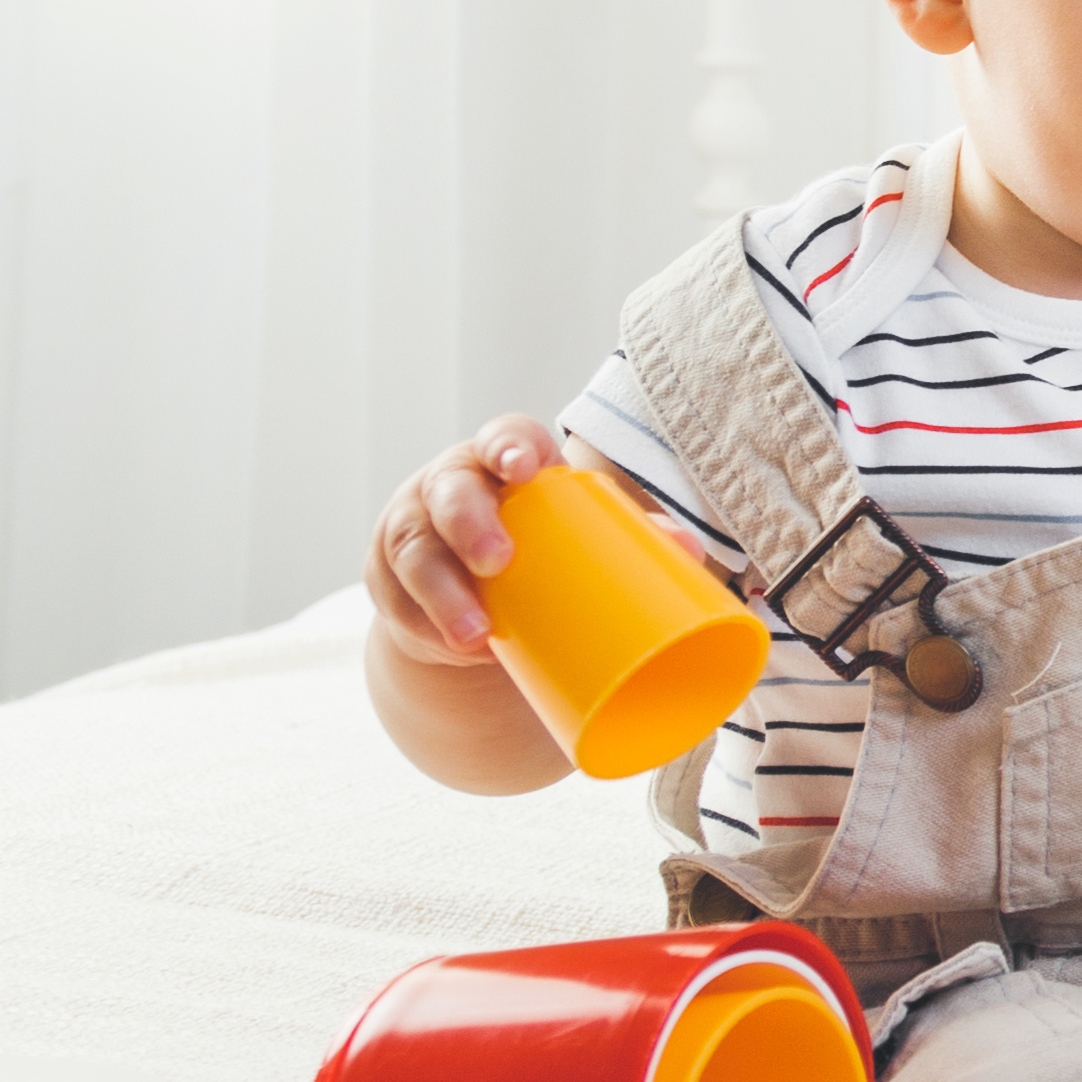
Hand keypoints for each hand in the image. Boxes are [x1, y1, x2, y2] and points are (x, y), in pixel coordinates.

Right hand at [360, 417, 609, 796]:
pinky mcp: (390, 581)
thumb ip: (631, 537)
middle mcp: (449, 486)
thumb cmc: (538, 544)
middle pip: (449, 491)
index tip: (523, 467)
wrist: (469, 593)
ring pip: (415, 551)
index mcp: (501, 461)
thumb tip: (691, 553)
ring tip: (476, 632)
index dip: (509, 445)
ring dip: (442, 592)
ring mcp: (413, 530)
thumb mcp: (575, 531)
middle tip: (498, 559)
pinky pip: (397, 600)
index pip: (501, 437)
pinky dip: (423, 624)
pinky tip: (448, 644)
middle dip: (469, 521)